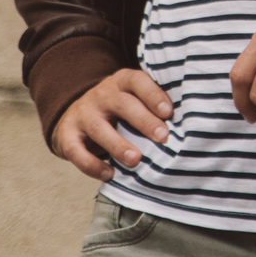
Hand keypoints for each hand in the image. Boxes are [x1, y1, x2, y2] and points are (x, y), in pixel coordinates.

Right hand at [51, 68, 172, 181]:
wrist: (75, 112)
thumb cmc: (118, 109)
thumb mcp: (133, 98)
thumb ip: (153, 106)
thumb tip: (188, 125)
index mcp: (122, 82)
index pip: (138, 82)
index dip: (154, 95)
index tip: (170, 113)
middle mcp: (101, 95)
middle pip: (123, 104)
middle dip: (144, 121)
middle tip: (163, 138)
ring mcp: (83, 114)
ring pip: (99, 128)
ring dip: (118, 145)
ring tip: (136, 160)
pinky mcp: (67, 134)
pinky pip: (77, 151)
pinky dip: (92, 165)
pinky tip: (110, 174)